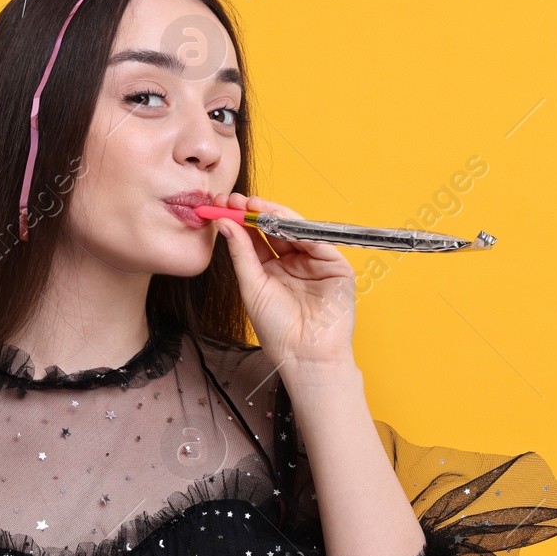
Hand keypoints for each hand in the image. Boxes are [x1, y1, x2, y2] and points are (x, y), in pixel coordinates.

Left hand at [213, 193, 356, 370]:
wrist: (306, 356)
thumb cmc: (279, 331)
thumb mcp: (252, 287)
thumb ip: (242, 254)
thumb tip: (225, 224)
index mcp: (272, 270)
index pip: (256, 237)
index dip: (240, 220)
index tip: (221, 205)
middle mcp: (294, 263)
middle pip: (275, 228)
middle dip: (256, 211)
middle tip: (236, 199)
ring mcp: (315, 262)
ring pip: (296, 230)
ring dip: (276, 215)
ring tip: (255, 205)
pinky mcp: (335, 266)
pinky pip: (318, 241)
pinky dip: (300, 229)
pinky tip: (281, 222)